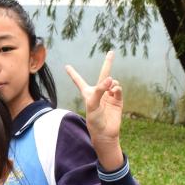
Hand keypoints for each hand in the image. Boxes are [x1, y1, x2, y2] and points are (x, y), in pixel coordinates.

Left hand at [66, 51, 125, 171]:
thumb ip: (100, 90)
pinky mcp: (118, 100)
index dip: (73, 73)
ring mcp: (109, 95)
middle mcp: (99, 92)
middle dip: (108, 63)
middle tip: (111, 52)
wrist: (105, 132)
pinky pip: (118, 89)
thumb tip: (111, 79)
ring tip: (109, 90)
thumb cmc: (94, 120)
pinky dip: (116, 88)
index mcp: (88, 93)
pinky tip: (114, 92)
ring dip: (111, 83)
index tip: (66, 66)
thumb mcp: (92, 104)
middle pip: (103, 74)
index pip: (79, 81)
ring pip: (113, 82)